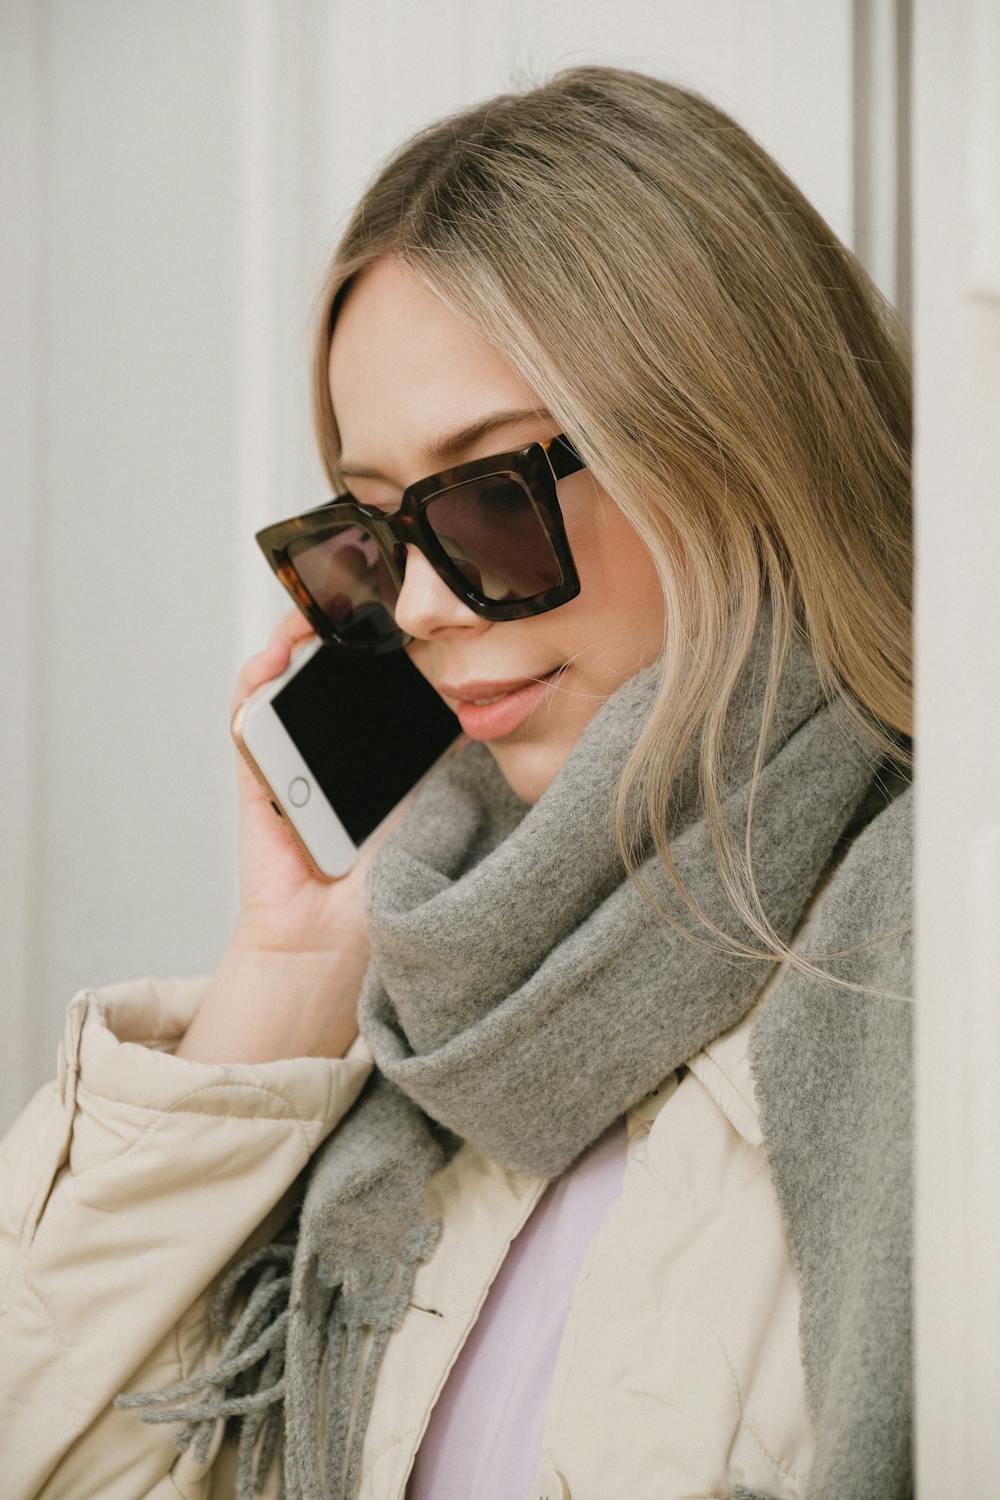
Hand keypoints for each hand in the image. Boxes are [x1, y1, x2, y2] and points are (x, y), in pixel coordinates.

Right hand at [176, 609, 440, 1062]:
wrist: (332, 948)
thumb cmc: (388, 890)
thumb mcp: (433, 809)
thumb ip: (445, 759)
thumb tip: (483, 696)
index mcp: (381, 754)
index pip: (384, 682)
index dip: (390, 642)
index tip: (408, 608)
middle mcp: (334, 747)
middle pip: (335, 670)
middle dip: (345, 627)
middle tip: (364, 594)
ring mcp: (292, 754)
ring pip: (289, 678)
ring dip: (297, 637)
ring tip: (318, 608)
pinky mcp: (255, 772)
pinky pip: (248, 716)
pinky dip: (256, 681)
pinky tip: (277, 657)